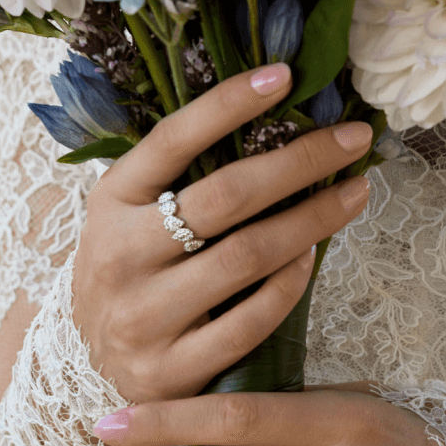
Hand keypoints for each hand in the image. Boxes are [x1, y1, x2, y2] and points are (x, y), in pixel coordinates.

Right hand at [72, 62, 372, 402]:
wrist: (92, 359)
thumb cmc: (131, 272)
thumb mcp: (134, 215)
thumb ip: (181, 181)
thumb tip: (277, 131)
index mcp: (111, 203)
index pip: (171, 141)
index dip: (228, 104)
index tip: (285, 75)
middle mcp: (121, 256)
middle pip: (225, 198)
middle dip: (301, 162)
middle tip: (353, 140)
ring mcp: (144, 317)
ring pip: (247, 257)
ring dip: (312, 221)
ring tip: (352, 195)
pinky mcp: (170, 369)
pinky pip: (250, 321)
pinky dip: (291, 284)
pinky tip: (312, 258)